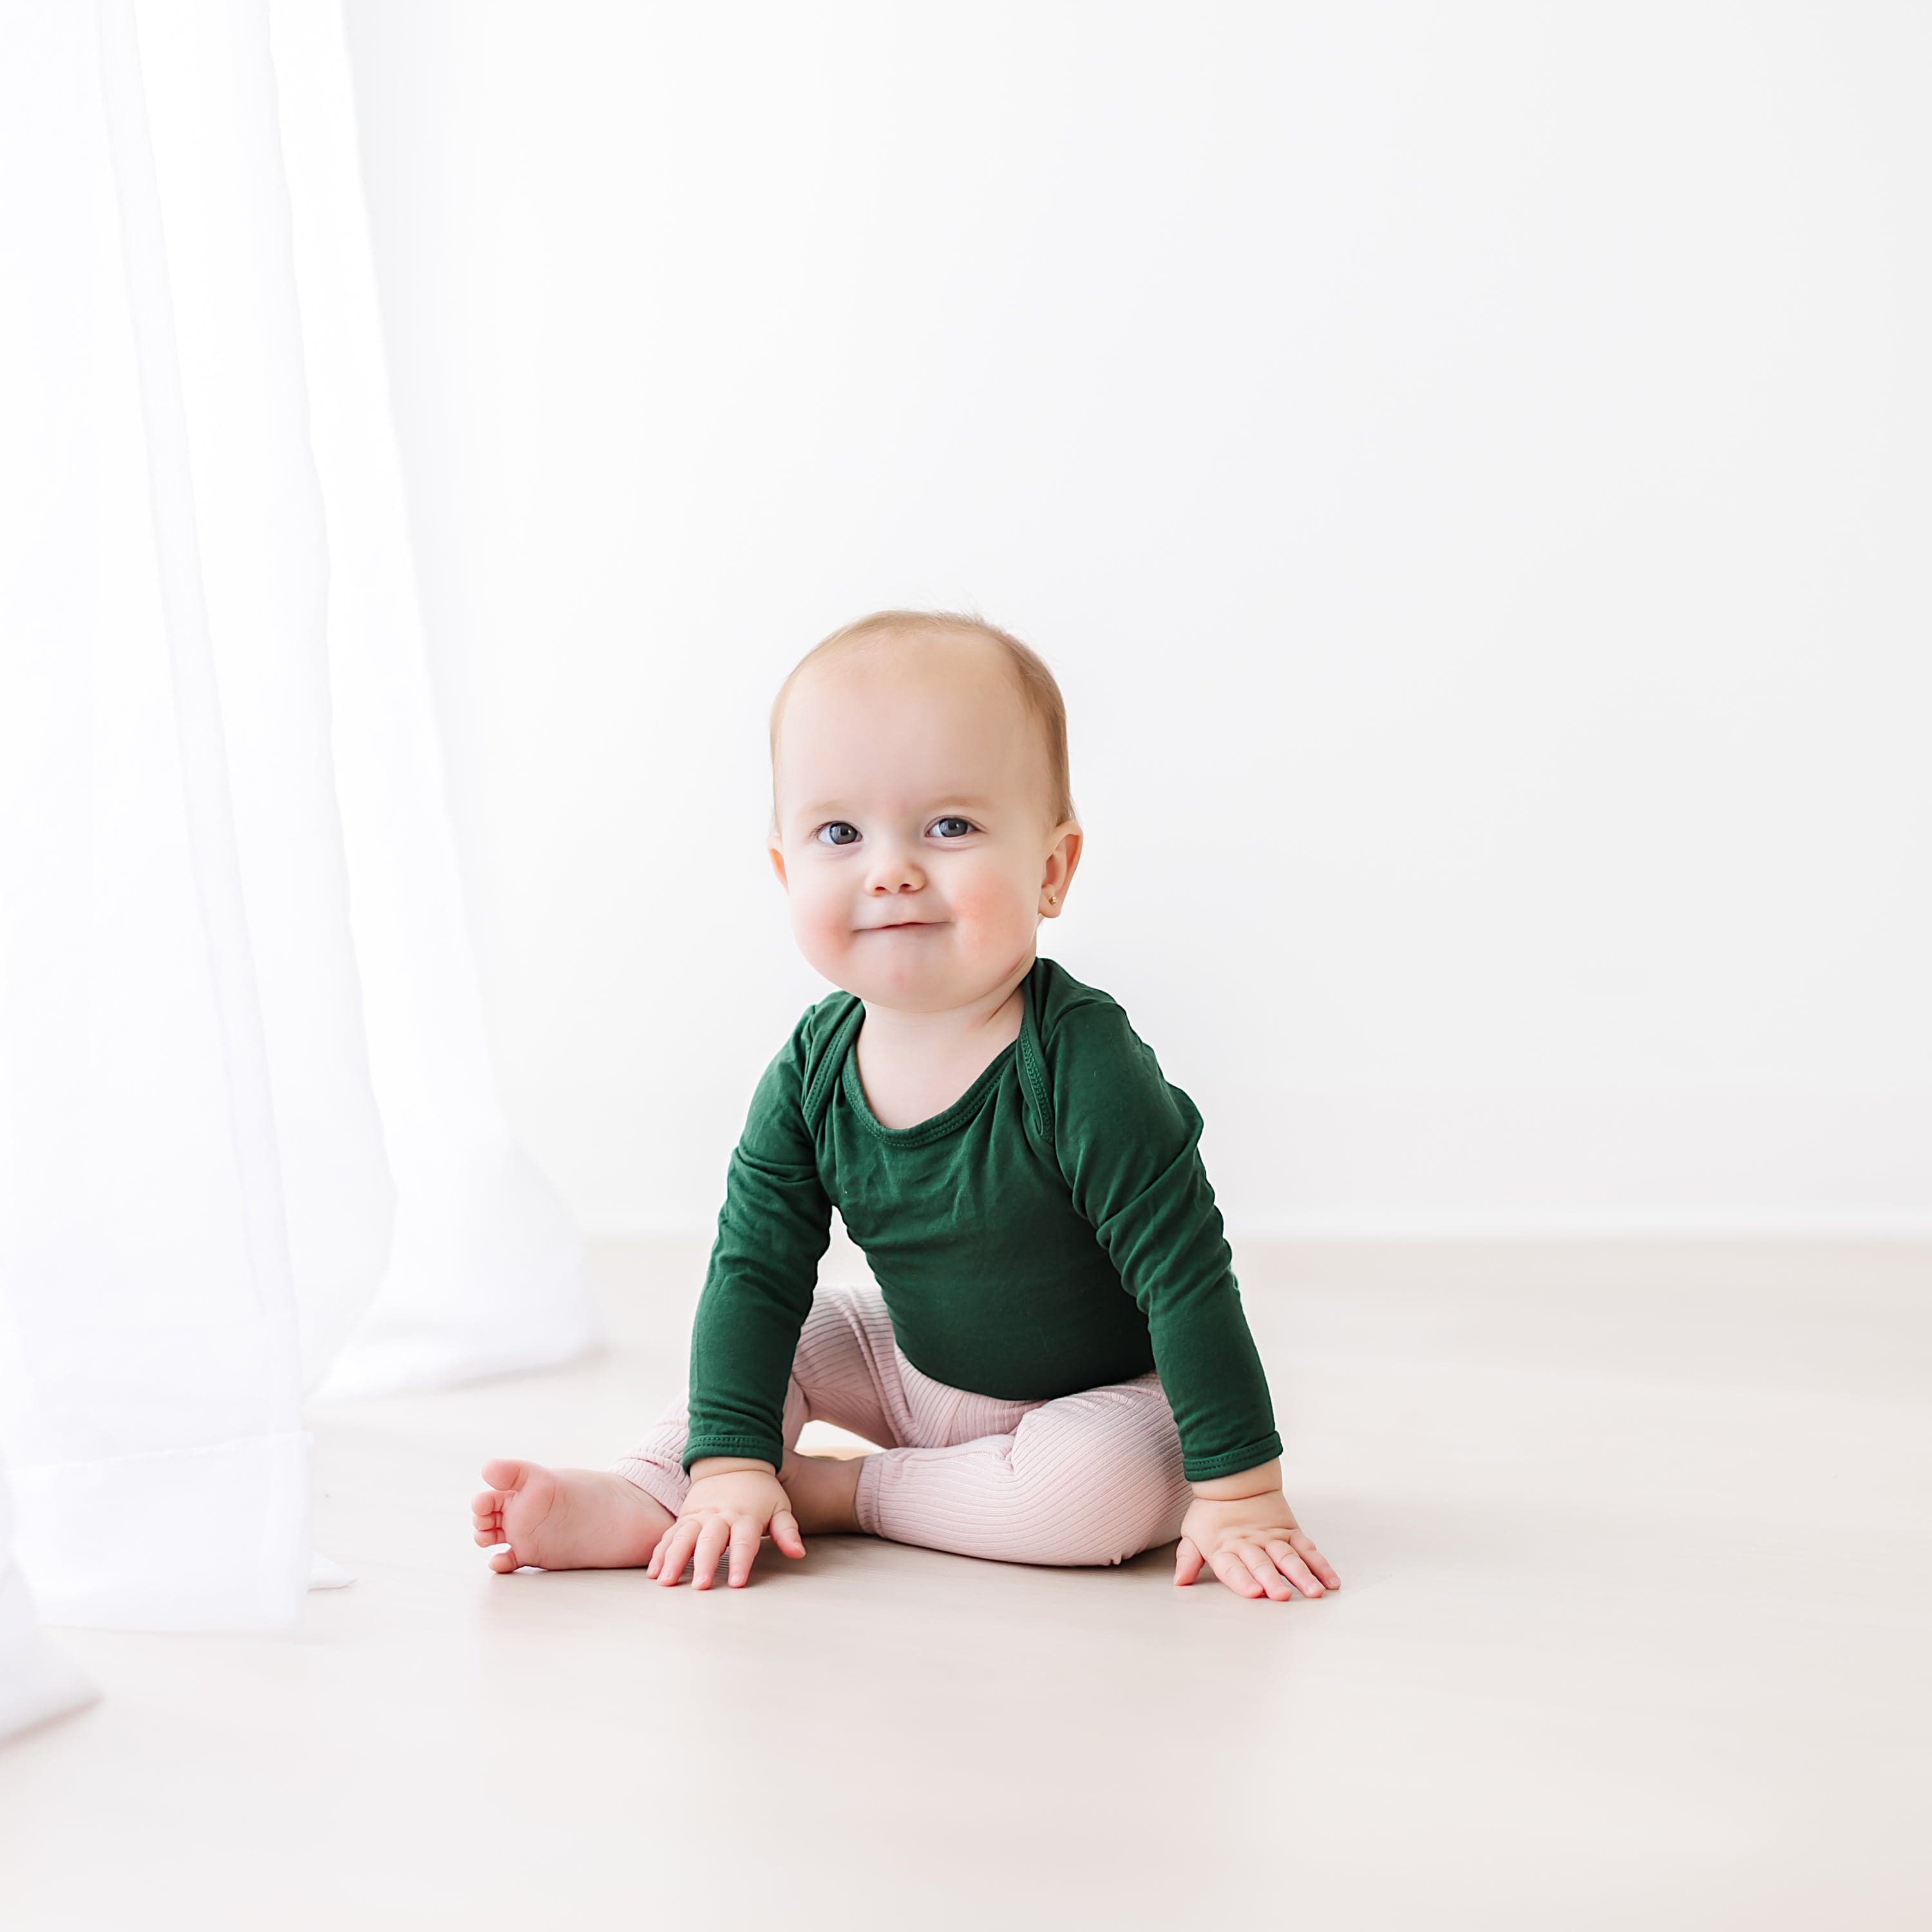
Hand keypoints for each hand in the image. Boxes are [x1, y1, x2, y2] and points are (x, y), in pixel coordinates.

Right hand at [649, 1463, 804, 1589]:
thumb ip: (787, 1531)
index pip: (744, 1541)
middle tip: (700, 1586)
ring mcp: (699, 1516)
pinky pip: (670, 1535)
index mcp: (745, 1516)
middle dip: (704, 1563)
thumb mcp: (780, 1507)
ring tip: (666, 1581)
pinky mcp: (684, 1517)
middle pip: (711, 1540)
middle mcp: (719, 1516)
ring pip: (683, 1537)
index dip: (740, 1562)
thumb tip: (798, 1553)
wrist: (733, 1461)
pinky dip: (660, 1553)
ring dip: (674, 1559)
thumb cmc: (759, 1492)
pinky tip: (653, 1572)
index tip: (736, 1582)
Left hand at [1173, 1487, 1340, 1601]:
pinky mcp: (1290, 1531)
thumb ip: (1187, 1559)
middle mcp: (1250, 1544)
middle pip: (1263, 1564)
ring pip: (1290, 1557)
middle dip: (1273, 1580)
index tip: (1253, 1593)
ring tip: (1314, 1592)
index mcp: (1224, 1547)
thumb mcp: (1192, 1532)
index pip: (1233, 1567)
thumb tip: (1179, 1582)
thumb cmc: (1212, 1511)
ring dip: (1302, 1576)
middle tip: (1282, 1596)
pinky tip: (1331, 1582)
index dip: (1243, 1580)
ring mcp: (1273, 1537)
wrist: (1235, 1476)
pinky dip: (1321, 1565)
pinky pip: (1308, 1549)